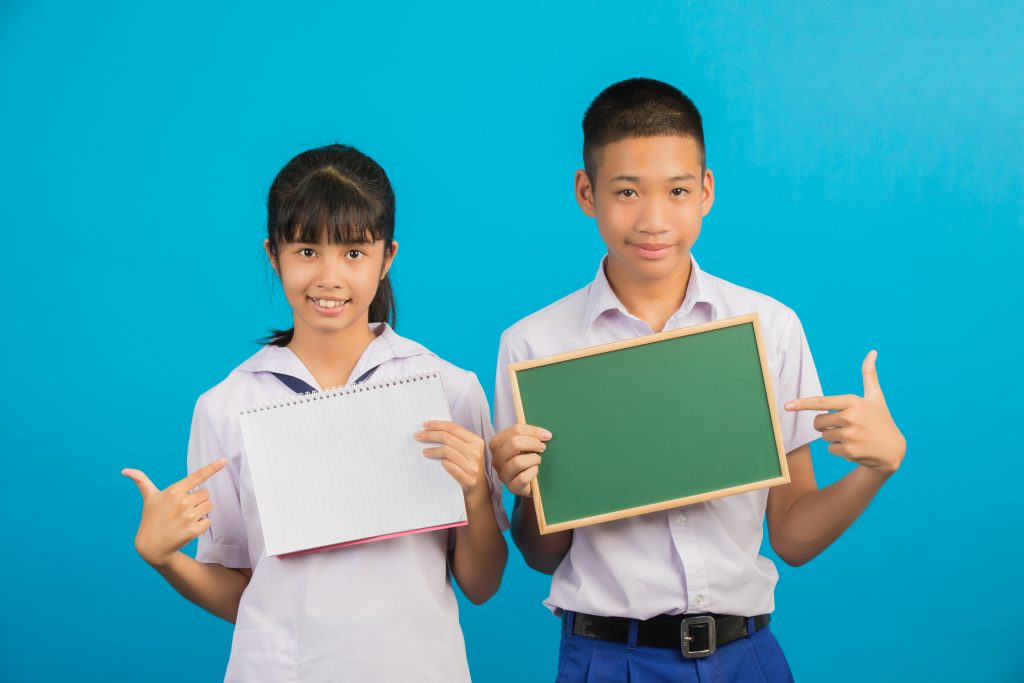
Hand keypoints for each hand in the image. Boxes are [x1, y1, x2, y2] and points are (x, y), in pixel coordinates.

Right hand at [121, 459, 226, 566]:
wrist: (151, 546)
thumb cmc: (151, 518)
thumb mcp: (149, 498)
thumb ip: (142, 481)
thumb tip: (124, 470)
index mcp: (173, 491)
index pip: (197, 476)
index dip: (212, 467)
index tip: (224, 460)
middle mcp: (182, 501)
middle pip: (206, 493)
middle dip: (199, 500)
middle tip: (185, 509)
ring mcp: (188, 516)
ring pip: (209, 506)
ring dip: (202, 512)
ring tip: (186, 518)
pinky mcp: (193, 530)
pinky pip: (209, 521)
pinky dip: (202, 525)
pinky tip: (188, 528)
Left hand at [415, 421, 488, 502]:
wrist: (478, 488)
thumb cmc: (468, 465)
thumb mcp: (467, 450)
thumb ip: (455, 439)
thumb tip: (432, 428)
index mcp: (476, 441)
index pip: (453, 428)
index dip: (437, 425)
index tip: (424, 425)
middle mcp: (476, 452)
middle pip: (447, 438)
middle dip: (429, 435)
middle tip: (418, 435)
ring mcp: (473, 466)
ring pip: (447, 451)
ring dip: (432, 450)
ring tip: (424, 451)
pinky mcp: (468, 479)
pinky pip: (450, 467)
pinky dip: (442, 463)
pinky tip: (436, 462)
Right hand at [489, 424, 551, 496]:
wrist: (527, 481)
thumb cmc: (525, 458)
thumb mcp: (525, 443)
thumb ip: (532, 435)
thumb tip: (546, 434)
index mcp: (497, 443)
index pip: (515, 430)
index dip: (533, 431)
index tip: (546, 435)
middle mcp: (496, 458)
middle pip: (514, 443)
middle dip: (533, 443)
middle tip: (542, 447)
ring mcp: (502, 474)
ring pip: (518, 462)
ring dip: (533, 459)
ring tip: (538, 460)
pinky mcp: (511, 486)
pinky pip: (523, 477)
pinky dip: (533, 472)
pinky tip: (535, 470)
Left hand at [785, 351, 905, 474]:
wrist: (893, 450)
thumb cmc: (881, 420)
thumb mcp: (875, 397)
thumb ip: (869, 375)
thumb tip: (872, 352)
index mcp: (853, 402)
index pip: (821, 402)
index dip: (802, 403)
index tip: (787, 405)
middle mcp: (850, 417)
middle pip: (817, 422)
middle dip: (825, 425)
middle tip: (844, 425)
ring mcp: (849, 435)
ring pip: (823, 436)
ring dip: (833, 438)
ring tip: (853, 436)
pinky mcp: (849, 451)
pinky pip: (829, 449)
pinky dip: (839, 450)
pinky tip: (855, 447)